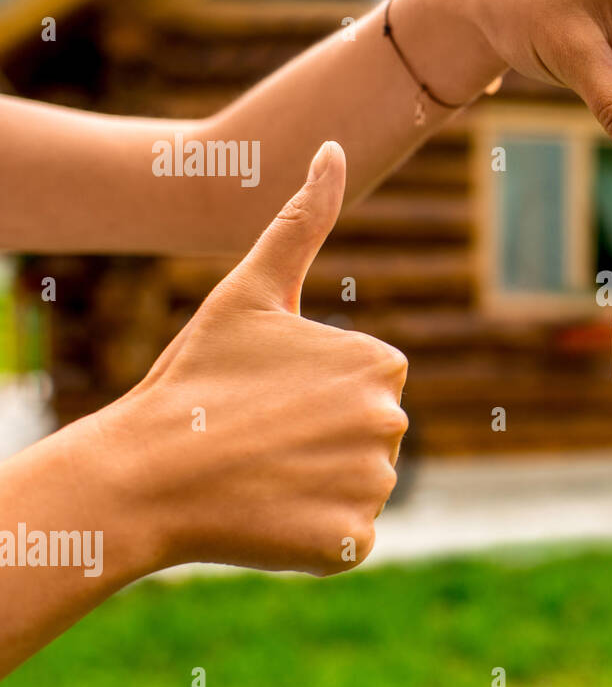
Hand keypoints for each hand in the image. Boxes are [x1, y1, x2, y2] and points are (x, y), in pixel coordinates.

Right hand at [99, 141, 408, 574]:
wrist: (144, 473)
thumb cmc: (195, 377)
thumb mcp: (250, 290)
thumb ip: (303, 219)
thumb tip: (331, 145)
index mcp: (380, 361)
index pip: (369, 382)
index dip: (314, 392)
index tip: (268, 396)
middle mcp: (393, 420)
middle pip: (366, 433)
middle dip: (319, 438)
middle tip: (258, 438)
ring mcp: (374, 484)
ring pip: (357, 484)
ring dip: (316, 484)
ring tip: (260, 474)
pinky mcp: (352, 540)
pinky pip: (346, 535)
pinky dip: (314, 533)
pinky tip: (269, 515)